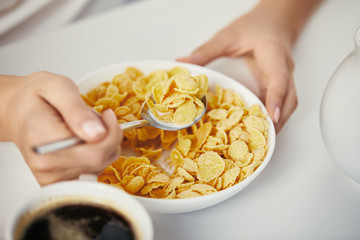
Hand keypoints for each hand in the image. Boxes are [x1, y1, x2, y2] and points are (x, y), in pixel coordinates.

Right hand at [1, 72, 122, 185]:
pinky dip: (95, 157)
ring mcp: (49, 176)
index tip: (107, 115)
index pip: (94, 152)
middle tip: (98, 119)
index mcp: (43, 139)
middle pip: (99, 160)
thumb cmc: (36, 96)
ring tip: (84, 129)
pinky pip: (90, 173)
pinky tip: (82, 144)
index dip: (111, 133)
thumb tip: (97, 133)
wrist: (17, 110)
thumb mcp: (58, 87)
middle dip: (109, 138)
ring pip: (99, 166)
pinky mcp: (56, 181)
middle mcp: (44, 163)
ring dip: (101, 146)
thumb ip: (78, 110)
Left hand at [177, 7, 297, 131]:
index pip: (278, 78)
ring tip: (261, 139)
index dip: (276, 98)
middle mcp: (284, 69)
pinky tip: (259, 126)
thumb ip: (206, 50)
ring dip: (278, 121)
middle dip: (279, 119)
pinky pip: (282, 103)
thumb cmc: (255, 27)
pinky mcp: (280, 85)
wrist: (274, 22)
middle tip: (263, 138)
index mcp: (273, 54)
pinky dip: (273, 117)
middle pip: (290, 98)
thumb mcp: (228, 36)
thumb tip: (182, 63)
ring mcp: (285, 78)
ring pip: (289, 103)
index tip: (271, 116)